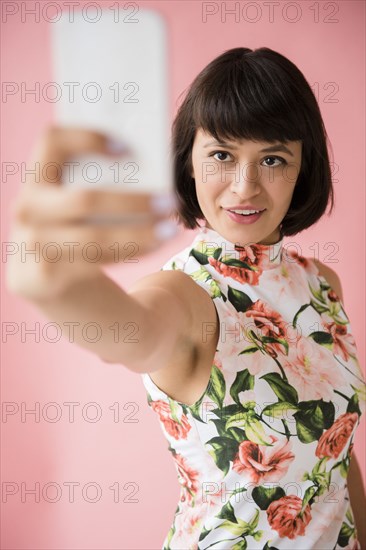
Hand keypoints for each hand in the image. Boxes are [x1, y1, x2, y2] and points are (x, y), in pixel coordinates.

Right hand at [5, 126, 177, 300]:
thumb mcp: (73, 195)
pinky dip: (131, 252)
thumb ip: (98, 179)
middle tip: (170, 201)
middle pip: (85, 200)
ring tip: (170, 230)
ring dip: (139, 234)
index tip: (127, 148)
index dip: (87, 138)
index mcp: (37, 175)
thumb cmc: (70, 220)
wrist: (39, 270)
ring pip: (95, 239)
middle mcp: (29, 206)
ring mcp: (35, 242)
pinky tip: (155, 244)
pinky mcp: (47, 273)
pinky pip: (97, 261)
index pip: (51, 141)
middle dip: (133, 201)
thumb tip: (152, 172)